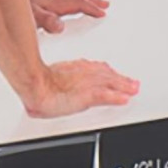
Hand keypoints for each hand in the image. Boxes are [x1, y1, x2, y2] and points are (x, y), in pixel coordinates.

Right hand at [24, 59, 139, 117]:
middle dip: (120, 79)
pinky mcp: (87, 95)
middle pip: (106, 75)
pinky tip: (124, 99)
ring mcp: (86, 84)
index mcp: (74, 68)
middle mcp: (83, 73)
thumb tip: (54, 83)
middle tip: (133, 83)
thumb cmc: (35, 83)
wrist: (33, 85)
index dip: (108, 72)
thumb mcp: (48, 75)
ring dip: (123, 86)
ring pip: (109, 84)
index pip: (96, 68)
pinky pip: (105, 96)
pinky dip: (115, 97)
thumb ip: (57, 76)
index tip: (116, 75)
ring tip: (134, 89)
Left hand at [28, 0, 108, 34]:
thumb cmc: (13, 8)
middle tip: (106, 4)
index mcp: (53, 2)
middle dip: (92, 1)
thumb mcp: (30, 15)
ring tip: (91, 2)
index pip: (78, 3)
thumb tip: (60, 26)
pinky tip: (64, 2)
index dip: (91, 8)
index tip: (103, 14)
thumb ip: (46, 20)